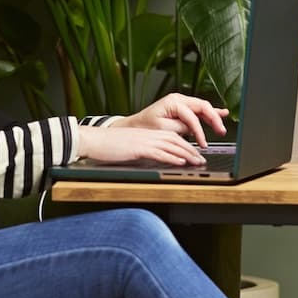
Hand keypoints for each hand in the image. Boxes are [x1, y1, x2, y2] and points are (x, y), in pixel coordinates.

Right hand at [77, 125, 207, 165]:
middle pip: (176, 140)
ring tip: (197, 162)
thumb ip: (142, 150)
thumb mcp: (129, 147)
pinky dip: (172, 157)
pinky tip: (181, 162)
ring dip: (187, 154)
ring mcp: (144, 141)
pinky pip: (159, 153)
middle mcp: (148, 135)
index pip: (172, 138)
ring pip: (171, 146)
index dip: (186, 146)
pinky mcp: (139, 148)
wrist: (94, 140)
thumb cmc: (108, 145)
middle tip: (202, 160)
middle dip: (191, 150)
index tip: (195, 154)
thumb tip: (152, 158)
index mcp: (147, 134)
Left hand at [115, 93, 228, 147]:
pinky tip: (221, 113)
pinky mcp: (182, 107)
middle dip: (214, 119)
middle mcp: (178, 98)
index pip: (192, 117)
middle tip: (221, 131)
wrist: (136, 124)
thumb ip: (179, 127)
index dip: (200, 131)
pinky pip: (199, 109)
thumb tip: (192, 129)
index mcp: (173, 102)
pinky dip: (210, 113)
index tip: (203, 144)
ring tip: (222, 127)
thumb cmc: (146, 126)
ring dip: (214, 116)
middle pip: (202, 106)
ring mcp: (181, 101)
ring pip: (203, 107)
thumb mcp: (162, 129)